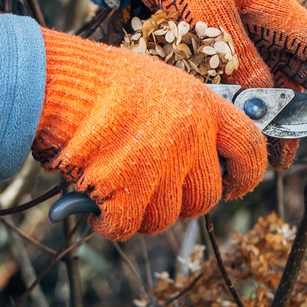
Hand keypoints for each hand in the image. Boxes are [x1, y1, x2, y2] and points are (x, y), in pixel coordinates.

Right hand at [31, 29, 266, 238]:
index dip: (244, 176)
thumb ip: (186, 119)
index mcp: (204, 106)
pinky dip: (109, 223)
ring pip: (165, 218)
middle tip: (153, 189)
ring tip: (118, 190)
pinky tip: (96, 206)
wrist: (55, 81)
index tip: (232, 185)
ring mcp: (158, 165)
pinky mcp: (124, 189)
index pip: (251, 151)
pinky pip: (126, 226)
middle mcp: (189, 137)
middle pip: (206, 197)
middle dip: (180, 202)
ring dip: (141, 213)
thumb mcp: (159, 83)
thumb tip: (199, 158)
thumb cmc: (99, 79)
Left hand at [109, 0, 306, 167]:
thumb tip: (263, 102)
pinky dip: (242, 97)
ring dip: (270, 112)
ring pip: (271, 76)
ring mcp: (244, 22)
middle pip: (302, 74)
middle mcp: (268, 18)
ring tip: (263, 149)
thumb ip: (238, 58)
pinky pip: (240, 70)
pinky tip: (234, 120)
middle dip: (304, 118)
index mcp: (277, 8)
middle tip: (292, 159)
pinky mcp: (217, 28)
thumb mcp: (207, 11)